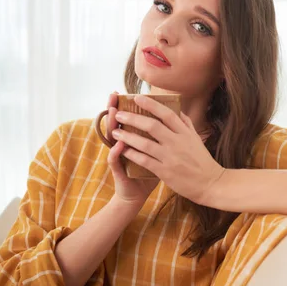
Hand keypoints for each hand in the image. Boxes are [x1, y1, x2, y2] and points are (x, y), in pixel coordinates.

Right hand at [105, 92, 158, 208]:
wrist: (138, 194)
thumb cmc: (149, 172)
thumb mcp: (156, 152)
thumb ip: (160, 137)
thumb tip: (174, 118)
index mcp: (133, 139)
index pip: (128, 118)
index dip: (125, 105)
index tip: (123, 91)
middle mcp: (122, 145)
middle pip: (117, 123)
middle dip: (116, 108)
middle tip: (114, 95)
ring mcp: (118, 157)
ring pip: (112, 138)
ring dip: (112, 126)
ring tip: (113, 113)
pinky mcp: (117, 171)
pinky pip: (115, 160)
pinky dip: (117, 152)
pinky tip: (119, 144)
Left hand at [110, 95, 224, 205]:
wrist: (211, 183)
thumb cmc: (203, 161)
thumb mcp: (197, 139)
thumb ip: (186, 125)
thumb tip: (178, 111)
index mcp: (185, 133)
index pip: (167, 114)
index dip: (151, 104)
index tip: (138, 97)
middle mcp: (178, 142)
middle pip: (152, 126)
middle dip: (133, 118)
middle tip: (119, 114)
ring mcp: (171, 157)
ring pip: (145, 143)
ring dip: (128, 136)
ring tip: (115, 132)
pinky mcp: (165, 172)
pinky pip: (144, 161)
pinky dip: (132, 154)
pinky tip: (122, 150)